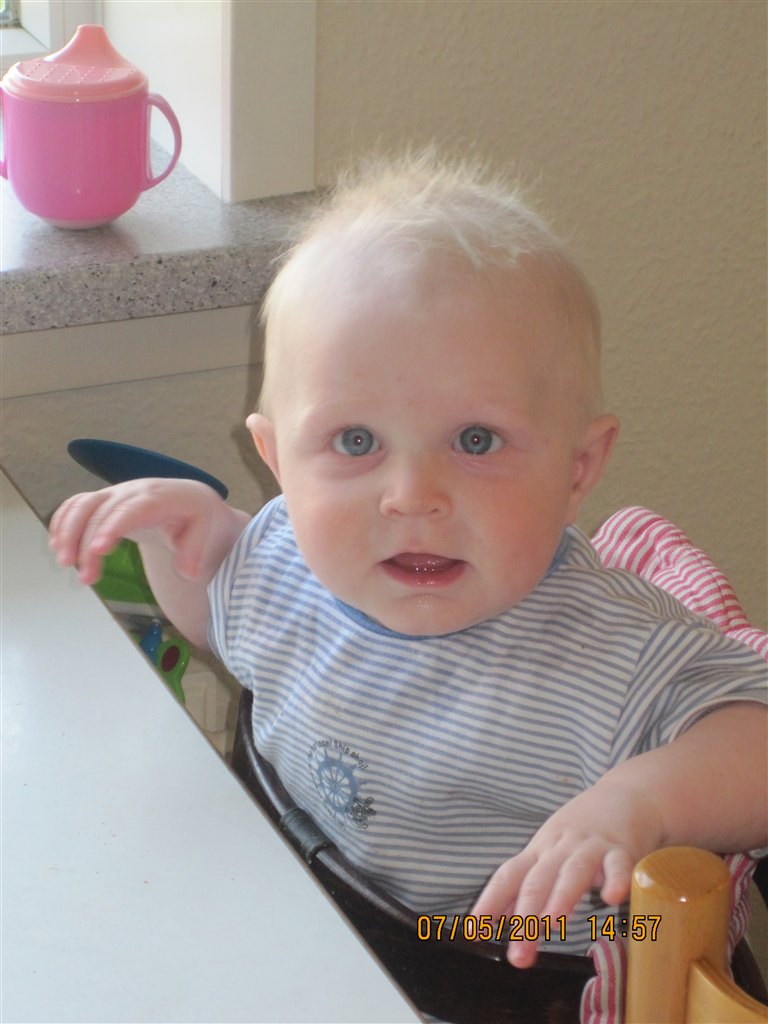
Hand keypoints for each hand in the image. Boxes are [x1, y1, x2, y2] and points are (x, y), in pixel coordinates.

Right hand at [49, 478, 226, 585]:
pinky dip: (62, 522)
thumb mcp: (204, 530)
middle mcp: (132, 492)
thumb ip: (195, 552)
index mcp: (158, 498)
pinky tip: (57, 545)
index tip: (98, 549)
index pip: (132, 510)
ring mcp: (115, 494)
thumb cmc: (194, 515)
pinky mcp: (103, 500)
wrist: (185, 497)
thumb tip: (188, 573)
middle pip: (101, 512)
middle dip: (86, 543)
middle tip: (84, 576)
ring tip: (65, 563)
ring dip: (68, 533)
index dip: (112, 526)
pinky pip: (76, 504)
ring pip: (82, 505)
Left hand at [471, 780, 662, 966]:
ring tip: (551, 925)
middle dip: (526, 918)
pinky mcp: (622, 848)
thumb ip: (528, 885)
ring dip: (560, 897)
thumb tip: (502, 916)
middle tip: (518, 956)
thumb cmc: (582, 829)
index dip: (490, 902)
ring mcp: (590, 847)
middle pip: (537, 881)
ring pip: (573, 872)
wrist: (626, 794)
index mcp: (539, 852)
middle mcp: (559, 849)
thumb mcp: (549, 851)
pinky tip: (613, 898)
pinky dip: (617, 879)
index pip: (508, 876)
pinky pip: (619, 864)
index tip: (474, 931)